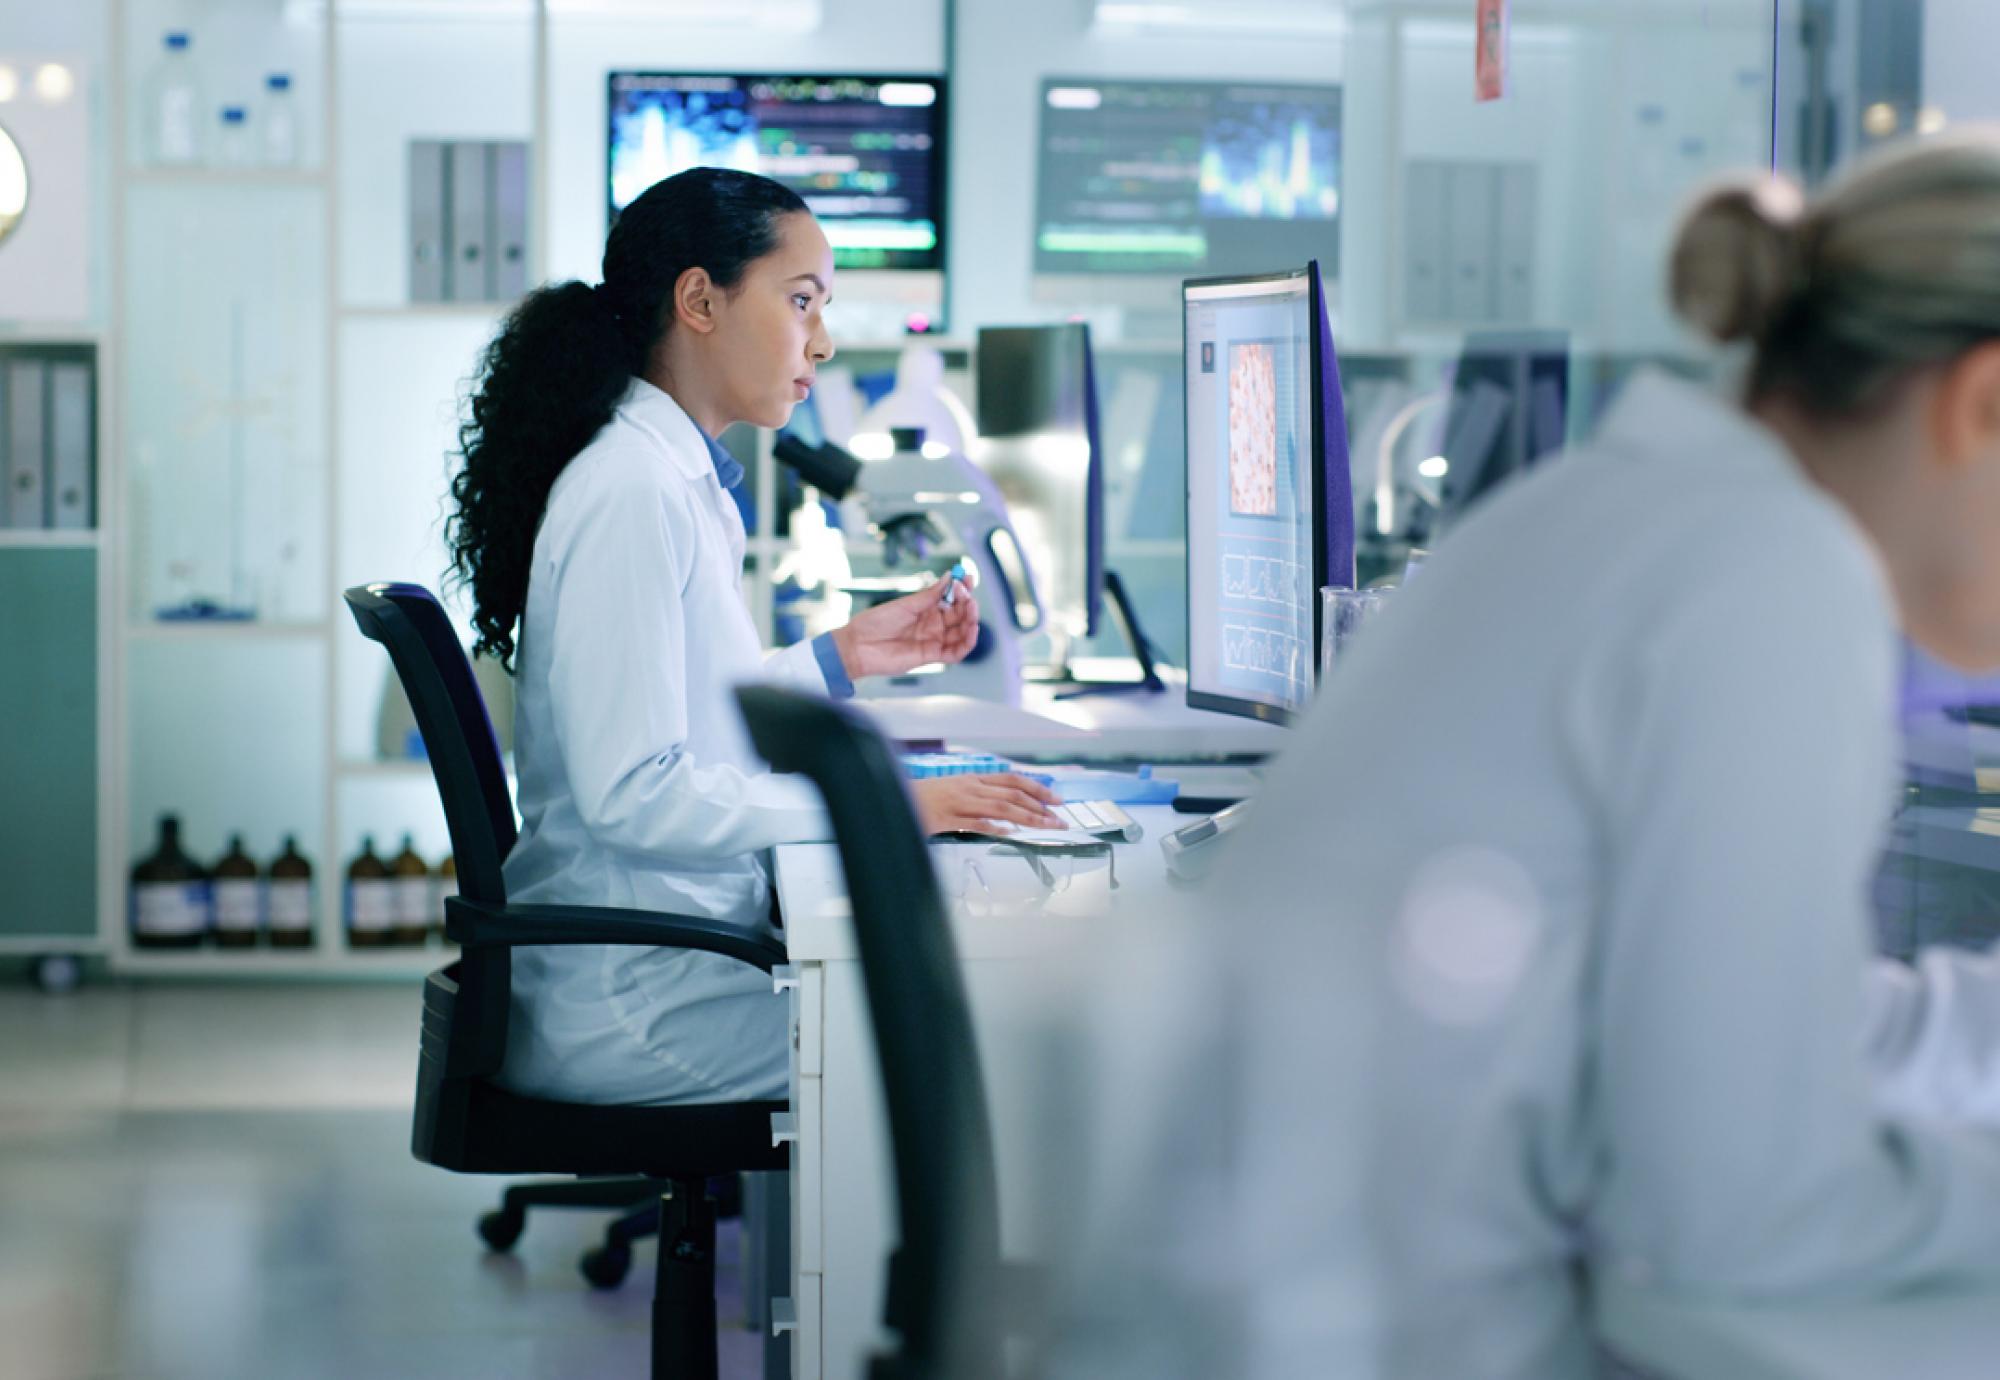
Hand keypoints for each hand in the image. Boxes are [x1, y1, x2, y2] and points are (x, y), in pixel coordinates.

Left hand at [831, 573, 980, 680]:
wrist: (858, 645)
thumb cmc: (875, 623)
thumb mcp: (906, 604)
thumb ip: (930, 594)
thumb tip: (949, 577)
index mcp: (926, 608)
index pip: (952, 599)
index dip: (962, 589)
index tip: (968, 578)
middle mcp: (933, 624)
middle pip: (960, 615)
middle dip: (968, 604)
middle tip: (968, 595)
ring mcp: (933, 640)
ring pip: (961, 632)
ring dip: (971, 621)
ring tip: (971, 609)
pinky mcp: (932, 656)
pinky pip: (956, 652)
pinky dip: (967, 642)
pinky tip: (972, 630)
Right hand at [911, 773, 1063, 835]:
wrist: (887, 796)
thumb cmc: (921, 799)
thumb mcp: (954, 793)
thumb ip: (978, 802)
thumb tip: (1004, 819)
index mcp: (972, 779)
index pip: (1012, 780)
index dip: (1037, 788)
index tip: (1055, 799)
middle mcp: (968, 787)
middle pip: (1012, 793)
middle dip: (1040, 805)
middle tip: (1059, 818)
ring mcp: (957, 801)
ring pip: (1000, 806)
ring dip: (1027, 817)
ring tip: (1046, 826)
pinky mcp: (945, 817)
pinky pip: (975, 822)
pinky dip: (994, 828)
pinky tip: (1011, 834)